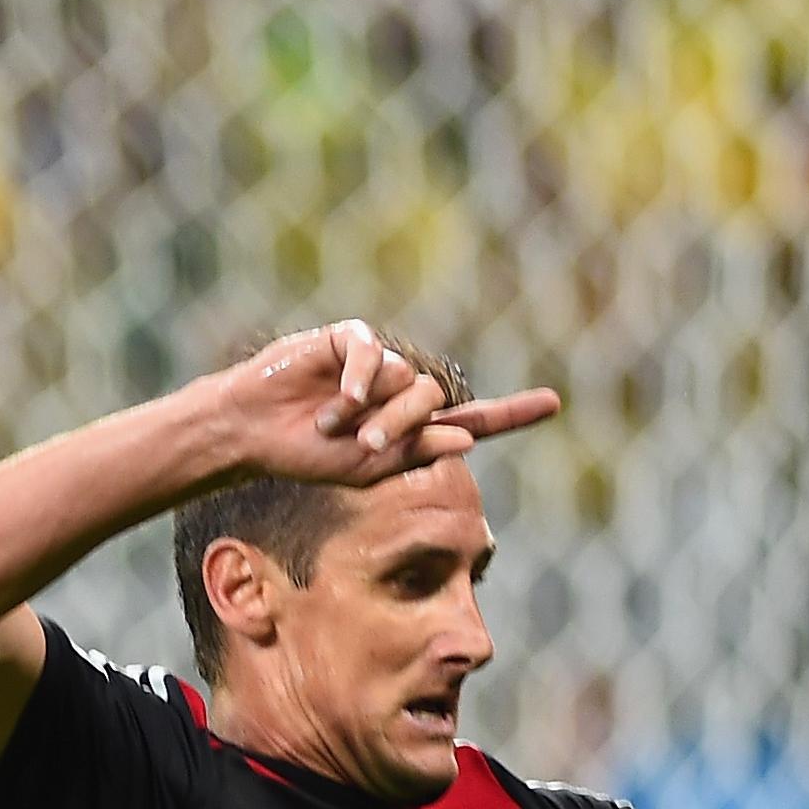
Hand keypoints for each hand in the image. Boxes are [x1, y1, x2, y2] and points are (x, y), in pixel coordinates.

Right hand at [215, 320, 561, 489]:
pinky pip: (372, 353)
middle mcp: (398, 391)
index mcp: (409, 428)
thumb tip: (466, 440)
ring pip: (403, 377)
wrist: (255, 432)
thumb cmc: (305, 455)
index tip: (553, 404)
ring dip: (372, 409)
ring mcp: (375, 364)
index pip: (469, 420)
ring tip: (332, 424)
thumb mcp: (366, 467)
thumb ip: (416, 452)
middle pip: (430, 399)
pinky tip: (338, 400)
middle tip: (363, 444)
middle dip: (402, 424)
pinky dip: (358, 379)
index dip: (510, 414)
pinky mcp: (347, 340)